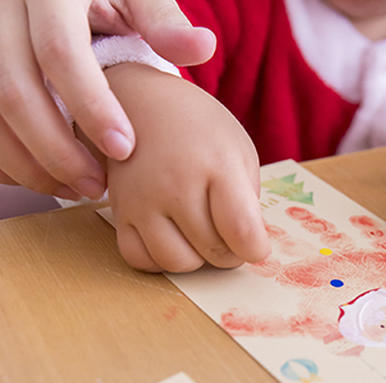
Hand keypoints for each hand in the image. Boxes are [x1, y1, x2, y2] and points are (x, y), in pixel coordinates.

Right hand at [0, 0, 214, 200]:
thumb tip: (201, 47)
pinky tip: (49, 179)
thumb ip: (160, 20)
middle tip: (98, 187)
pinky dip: (12, 162)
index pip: (60, 52)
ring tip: (78, 189)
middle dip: (57, 151)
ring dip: (31, 164)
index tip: (125, 149)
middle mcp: (2, 12)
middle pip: (13, 90)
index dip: (90, 106)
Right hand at [102, 63, 269, 272]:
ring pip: (176, 263)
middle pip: (214, 251)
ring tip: (201, 237)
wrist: (141, 103)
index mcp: (216, 166)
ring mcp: (143, 200)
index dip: (256, 250)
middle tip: (229, 236)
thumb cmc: (201, 131)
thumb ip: (248, 201)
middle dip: (230, 254)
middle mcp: (176, 185)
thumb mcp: (239, 152)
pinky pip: (139, 259)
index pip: (242, 232)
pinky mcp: (118, 211)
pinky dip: (159, 260)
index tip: (256, 246)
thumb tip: (248, 246)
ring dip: (196, 260)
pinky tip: (172, 239)